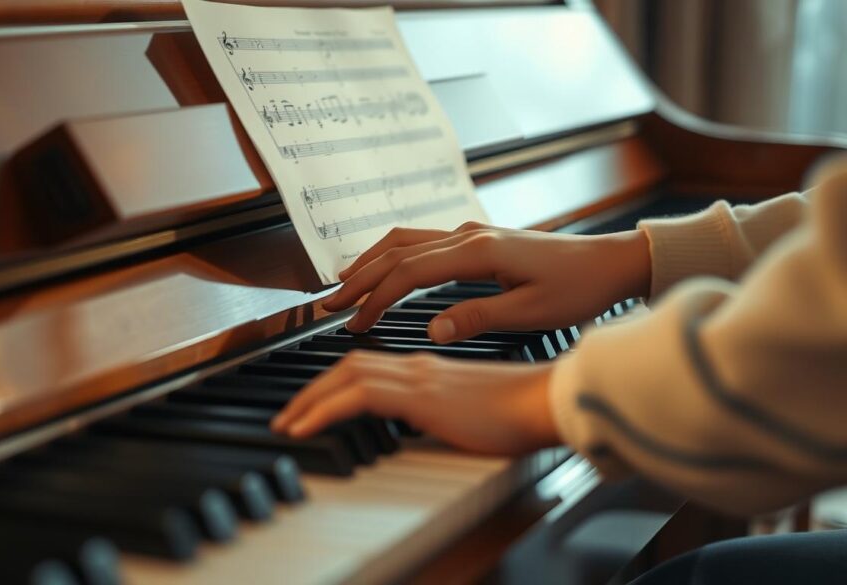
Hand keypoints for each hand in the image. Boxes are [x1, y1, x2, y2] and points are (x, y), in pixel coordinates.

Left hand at [270, 351, 559, 456]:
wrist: (548, 402)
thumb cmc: (521, 409)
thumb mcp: (470, 408)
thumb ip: (442, 407)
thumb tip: (423, 422)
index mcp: (427, 366)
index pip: (366, 365)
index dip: (332, 381)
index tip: (311, 404)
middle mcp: (418, 365)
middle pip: (348, 365)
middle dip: (311, 389)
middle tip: (288, 414)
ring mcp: (419, 377)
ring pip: (347, 375)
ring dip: (310, 398)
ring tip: (288, 422)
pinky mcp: (421, 395)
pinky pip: (359, 396)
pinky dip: (325, 409)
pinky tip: (307, 427)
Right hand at [322, 223, 650, 341]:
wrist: (610, 262)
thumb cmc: (579, 288)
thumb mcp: (531, 312)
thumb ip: (478, 318)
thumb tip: (432, 330)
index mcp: (479, 251)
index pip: (410, 273)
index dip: (377, 297)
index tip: (355, 322)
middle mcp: (469, 234)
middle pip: (397, 250)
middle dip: (360, 277)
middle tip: (330, 305)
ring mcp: (471, 232)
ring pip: (405, 240)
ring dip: (371, 261)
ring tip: (344, 284)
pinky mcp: (477, 238)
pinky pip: (422, 241)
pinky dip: (393, 255)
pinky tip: (384, 269)